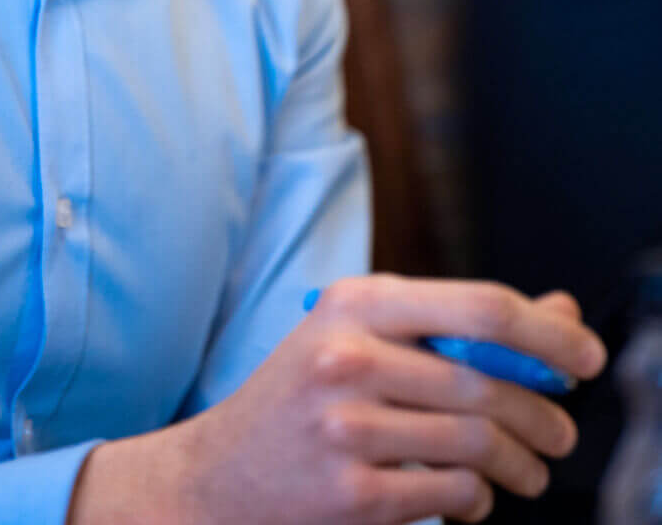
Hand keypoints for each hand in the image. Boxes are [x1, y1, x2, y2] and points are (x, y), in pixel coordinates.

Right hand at [68, 275, 606, 524]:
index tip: (583, 358)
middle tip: (559, 437)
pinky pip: (451, 495)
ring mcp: (347, 426)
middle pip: (488, 383)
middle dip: (543, 417)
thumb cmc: (305, 392)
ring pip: (477, 443)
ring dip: (521, 466)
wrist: (220, 471)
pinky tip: (470, 495)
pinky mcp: (351, 493)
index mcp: (356, 301)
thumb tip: (557, 313)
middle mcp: (348, 355)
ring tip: (527, 473)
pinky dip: (476, 501)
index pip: (480, 306)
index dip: (547, 334)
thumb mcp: (366, 333)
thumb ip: (456, 321)